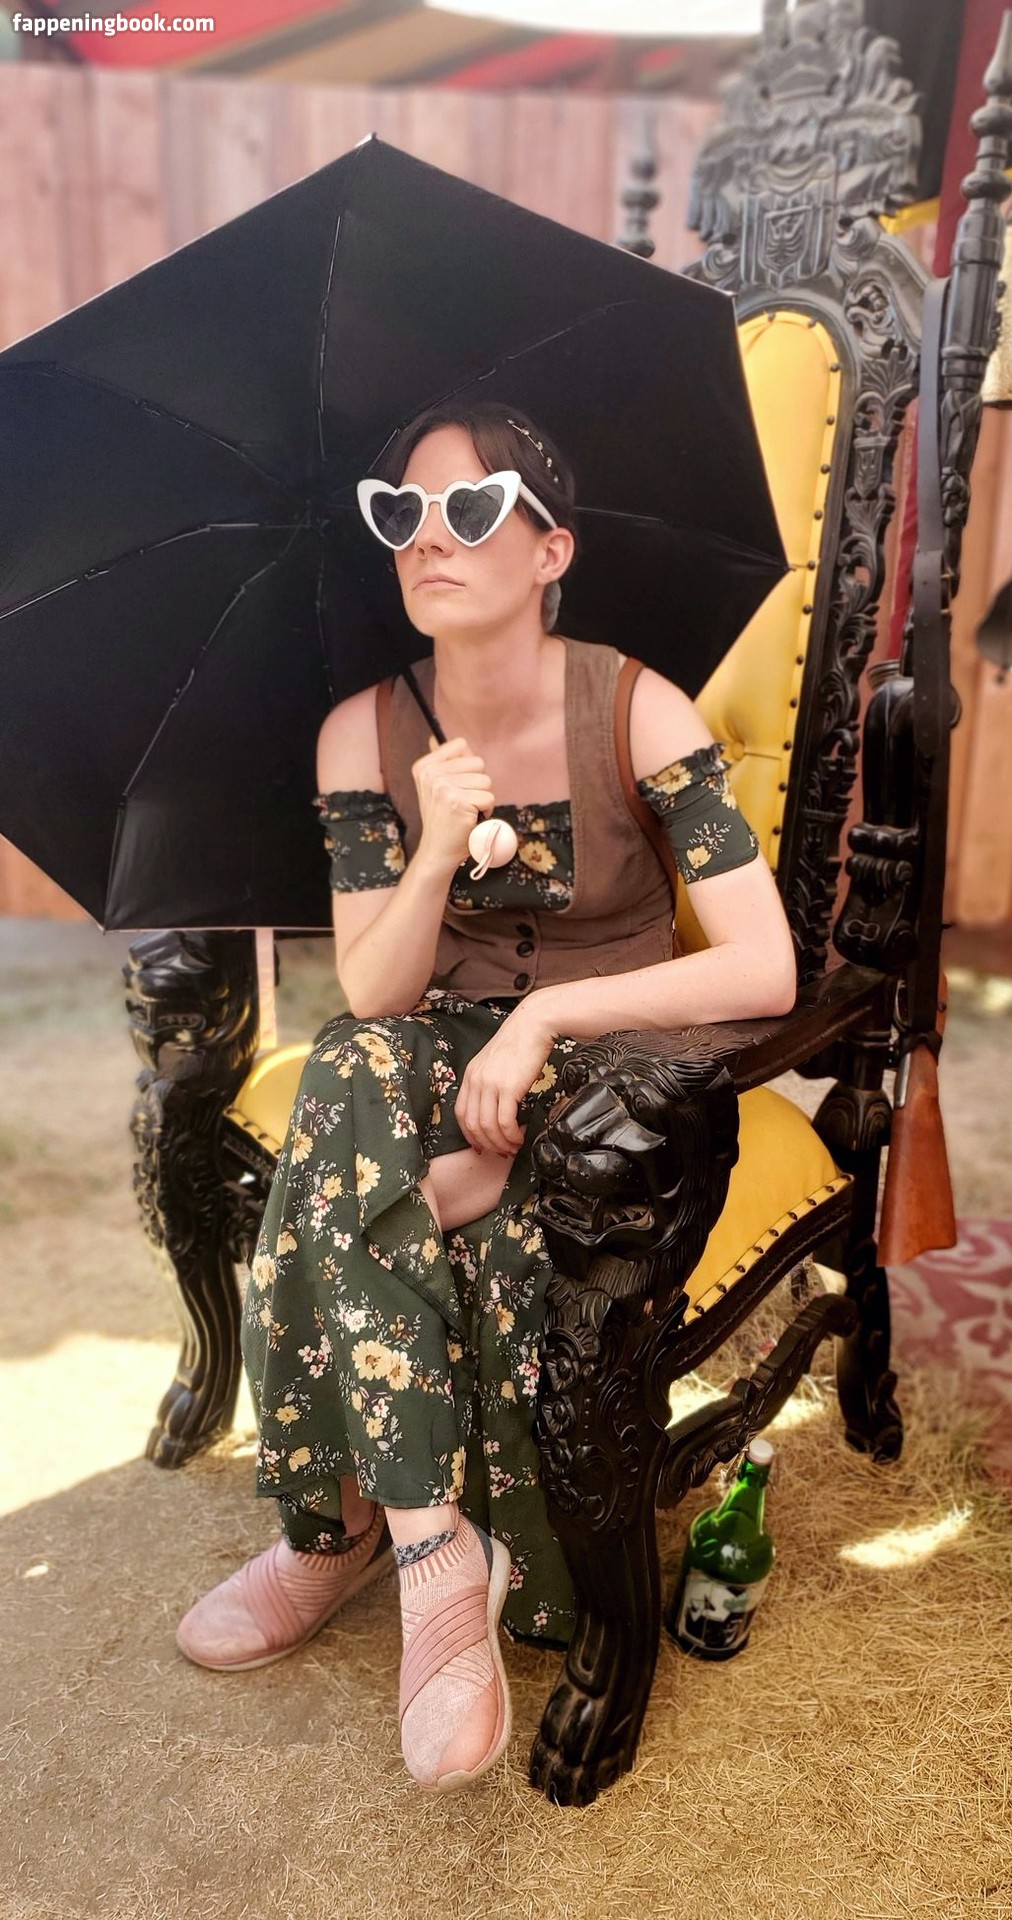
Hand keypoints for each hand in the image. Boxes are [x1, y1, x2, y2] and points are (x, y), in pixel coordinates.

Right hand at [412, 735, 493, 873]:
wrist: (437, 851)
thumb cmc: (443, 819)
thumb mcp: (435, 787)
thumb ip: (442, 762)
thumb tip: (442, 739)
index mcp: (424, 766)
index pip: (461, 745)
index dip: (467, 766)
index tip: (455, 785)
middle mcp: (430, 774)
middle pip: (477, 763)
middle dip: (477, 784)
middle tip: (462, 802)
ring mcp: (442, 787)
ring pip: (485, 781)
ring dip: (482, 798)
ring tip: (466, 811)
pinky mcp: (457, 802)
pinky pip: (488, 797)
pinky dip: (486, 811)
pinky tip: (470, 819)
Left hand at [455, 1001, 557, 1155]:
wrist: (533, 1025)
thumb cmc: (520, 1043)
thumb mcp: (494, 1062)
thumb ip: (489, 1082)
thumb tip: (495, 1107)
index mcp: (470, 1075)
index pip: (461, 1114)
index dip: (471, 1135)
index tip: (483, 1145)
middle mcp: (476, 1081)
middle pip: (472, 1125)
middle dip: (487, 1144)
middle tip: (501, 1151)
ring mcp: (490, 1084)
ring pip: (488, 1127)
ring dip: (501, 1143)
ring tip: (513, 1146)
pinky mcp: (508, 1087)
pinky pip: (504, 1122)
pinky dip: (511, 1135)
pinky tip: (519, 1136)